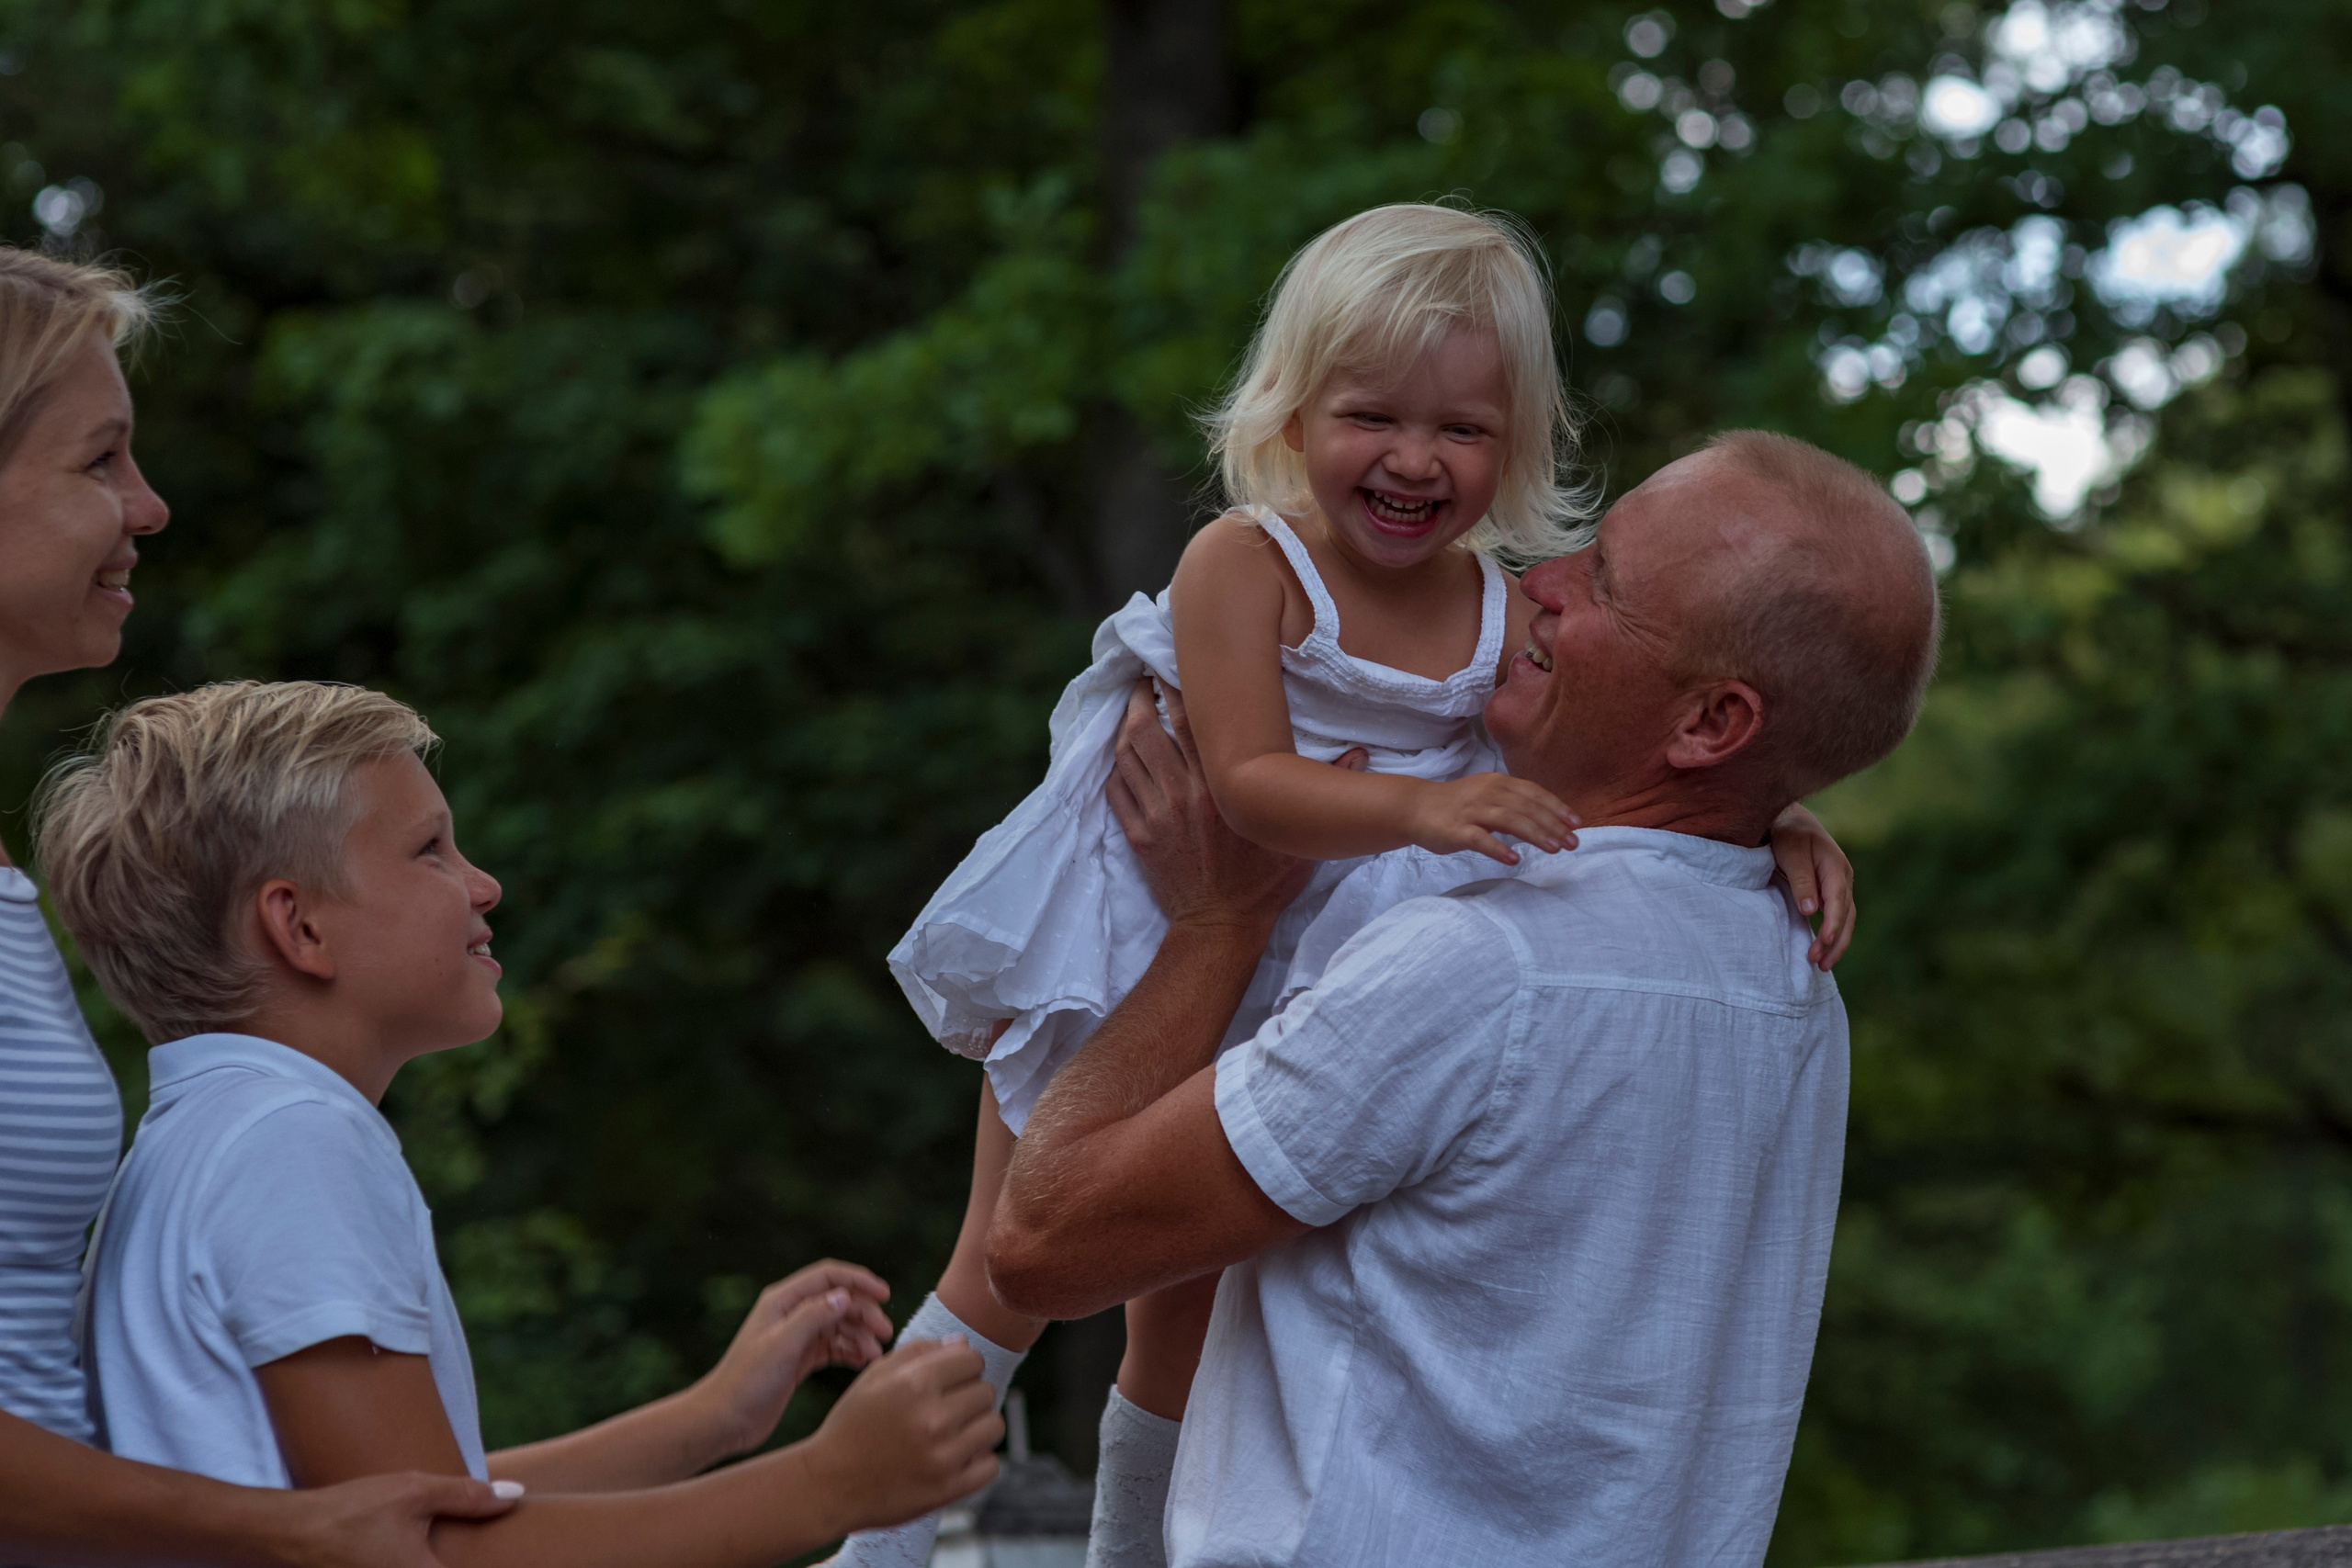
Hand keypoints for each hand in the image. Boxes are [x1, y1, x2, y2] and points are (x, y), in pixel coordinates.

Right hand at [277, 1471, 520, 1567]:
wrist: (289, 1534)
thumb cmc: (351, 1512)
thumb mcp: (414, 1492)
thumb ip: (468, 1497)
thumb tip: (516, 1495)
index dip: (498, 1563)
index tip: (522, 1558)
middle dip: (470, 1558)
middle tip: (492, 1556)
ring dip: (439, 1558)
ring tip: (437, 1541)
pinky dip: (419, 1562)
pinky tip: (418, 1548)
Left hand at [690, 1261, 895, 1457]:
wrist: (725, 1419)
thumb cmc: (748, 1381)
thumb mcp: (783, 1345)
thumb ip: (814, 1317)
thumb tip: (845, 1295)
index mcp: (782, 1301)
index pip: (828, 1277)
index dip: (859, 1281)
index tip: (885, 1295)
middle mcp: (791, 1314)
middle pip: (838, 1301)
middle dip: (864, 1313)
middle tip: (885, 1333)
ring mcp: (796, 1337)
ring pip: (839, 1326)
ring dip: (860, 1336)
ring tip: (876, 1355)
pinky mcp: (800, 1359)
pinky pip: (833, 1348)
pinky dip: (851, 1352)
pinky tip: (864, 1363)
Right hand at [803, 1337, 1003, 1533]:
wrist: (829, 1484)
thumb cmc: (853, 1425)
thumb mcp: (875, 1378)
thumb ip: (919, 1351)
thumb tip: (963, 1343)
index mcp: (914, 1384)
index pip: (973, 1359)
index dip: (962, 1367)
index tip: (948, 1381)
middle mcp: (932, 1418)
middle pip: (986, 1391)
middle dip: (969, 1396)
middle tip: (945, 1409)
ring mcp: (944, 1457)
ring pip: (994, 1425)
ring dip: (978, 1427)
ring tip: (953, 1433)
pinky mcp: (949, 1489)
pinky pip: (992, 1465)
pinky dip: (978, 1461)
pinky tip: (955, 1458)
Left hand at [1109, 681, 1310, 932]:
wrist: (1222, 927)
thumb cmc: (1263, 882)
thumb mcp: (1299, 837)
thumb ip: (1324, 790)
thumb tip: (1360, 754)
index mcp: (1221, 785)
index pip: (1191, 721)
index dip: (1178, 688)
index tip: (1177, 667)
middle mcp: (1183, 792)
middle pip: (1149, 728)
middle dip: (1142, 696)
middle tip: (1145, 675)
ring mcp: (1156, 814)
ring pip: (1127, 755)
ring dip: (1125, 725)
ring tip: (1131, 705)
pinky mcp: (1138, 835)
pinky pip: (1115, 790)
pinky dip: (1115, 766)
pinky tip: (1121, 752)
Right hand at [1403, 772, 1578, 864]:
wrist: (1415, 807)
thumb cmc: (1457, 805)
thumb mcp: (1489, 795)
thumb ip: (1514, 803)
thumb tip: (1548, 818)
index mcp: (1498, 782)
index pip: (1534, 793)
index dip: (1557, 808)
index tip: (1576, 824)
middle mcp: (1487, 793)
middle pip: (1526, 807)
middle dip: (1552, 825)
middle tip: (1572, 843)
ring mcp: (1471, 811)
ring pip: (1509, 820)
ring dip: (1534, 834)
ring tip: (1554, 849)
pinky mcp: (1456, 830)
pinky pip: (1480, 839)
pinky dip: (1498, 849)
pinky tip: (1514, 860)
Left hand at [1769, 802, 1853, 969]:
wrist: (1790, 819)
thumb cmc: (1789, 834)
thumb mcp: (1791, 853)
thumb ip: (1801, 881)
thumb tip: (1811, 911)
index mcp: (1836, 867)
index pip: (1838, 901)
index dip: (1832, 924)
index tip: (1823, 942)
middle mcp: (1843, 879)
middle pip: (1846, 916)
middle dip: (1835, 942)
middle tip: (1820, 964)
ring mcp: (1839, 886)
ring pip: (1844, 920)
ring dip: (1834, 943)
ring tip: (1821, 965)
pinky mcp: (1830, 892)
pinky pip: (1836, 917)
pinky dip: (1831, 934)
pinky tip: (1822, 950)